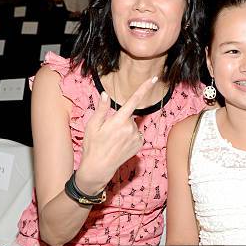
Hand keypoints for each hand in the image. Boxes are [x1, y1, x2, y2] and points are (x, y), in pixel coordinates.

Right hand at [76, 76, 157, 193]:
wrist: (99, 167)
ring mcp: (136, 137)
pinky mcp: (139, 145)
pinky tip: (120, 144)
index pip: (134, 100)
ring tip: (113, 140)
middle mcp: (130, 128)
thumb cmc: (93, 145)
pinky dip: (130, 136)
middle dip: (121, 119)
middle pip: (129, 115)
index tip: (153, 78)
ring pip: (133, 125)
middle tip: (108, 131)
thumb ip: (101, 109)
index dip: (144, 88)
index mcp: (118, 120)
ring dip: (125, 129)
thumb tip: (104, 94)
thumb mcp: (92, 125)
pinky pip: (136, 134)